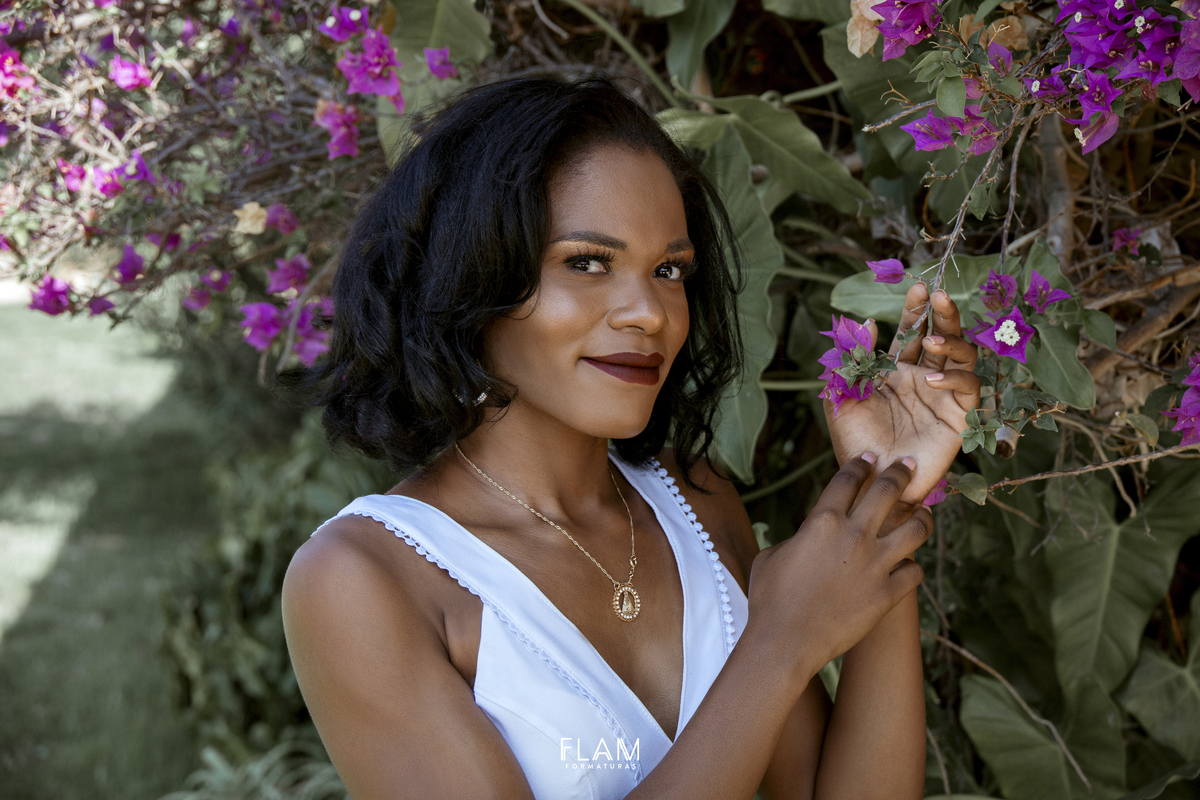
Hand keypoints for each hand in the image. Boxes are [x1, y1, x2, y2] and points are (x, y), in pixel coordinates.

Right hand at [747, 456, 931, 679]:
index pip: (849, 479)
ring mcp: (876, 565)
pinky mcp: (888, 594)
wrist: (785, 642)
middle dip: (901, 472)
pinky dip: (911, 567)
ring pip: (915, 529)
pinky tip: (907, 566)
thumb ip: (798, 537)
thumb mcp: (774, 554)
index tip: (871, 457)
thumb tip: (811, 537)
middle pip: (888, 491)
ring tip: (924, 512)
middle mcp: (854, 536)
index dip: (861, 464)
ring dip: (922, 517)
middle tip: (909, 464)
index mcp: (823, 520)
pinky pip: (914, 572)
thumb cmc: (770, 598)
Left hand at [826, 283, 979, 504]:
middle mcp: (923, 378)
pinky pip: (969, 388)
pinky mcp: (958, 416)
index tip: (915, 287)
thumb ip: (850, 362)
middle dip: (943, 313)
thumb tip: (865, 322)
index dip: (915, 310)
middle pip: (942, 336)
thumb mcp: (842, 399)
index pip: (911, 332)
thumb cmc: (855, 444)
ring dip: (951, 342)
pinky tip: (931, 378)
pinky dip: (955, 377)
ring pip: (963, 356)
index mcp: (896, 371)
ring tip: (931, 341)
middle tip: (937, 295)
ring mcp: (942, 395)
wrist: (872, 483)